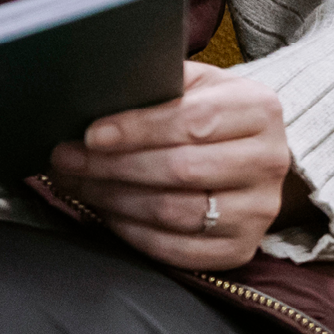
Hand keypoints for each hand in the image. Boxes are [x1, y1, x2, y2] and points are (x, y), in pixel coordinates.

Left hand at [48, 62, 296, 270]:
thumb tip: (91, 93)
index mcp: (258, 109)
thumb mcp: (195, 84)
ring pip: (176, 212)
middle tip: (65, 159)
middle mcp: (268, 161)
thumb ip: (156, 85)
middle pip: (181, 169)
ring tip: (76, 183)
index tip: (90, 134)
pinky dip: (133, 232)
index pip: (191, 120)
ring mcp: (258, 211)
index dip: (136, 129)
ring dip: (114, 199)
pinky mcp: (242, 248)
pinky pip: (178, 249)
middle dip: (112, 166)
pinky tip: (105, 212)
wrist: (251, 157)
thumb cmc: (209, 112)